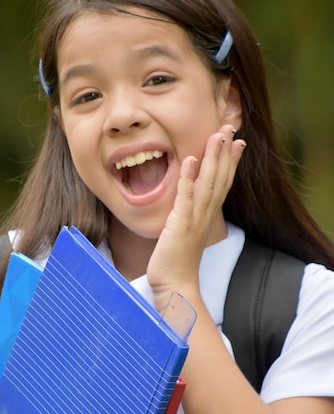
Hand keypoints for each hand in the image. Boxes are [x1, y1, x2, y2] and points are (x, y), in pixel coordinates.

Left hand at [147, 124, 245, 310]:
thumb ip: (188, 217)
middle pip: (220, 178)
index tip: (237, 142)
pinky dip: (188, 177)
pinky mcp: (180, 224)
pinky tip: (191, 159)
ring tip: (217, 135)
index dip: (231, 162)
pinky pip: (185, 196)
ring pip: (208, 182)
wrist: (174, 285)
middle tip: (230, 127)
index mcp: (207, 216)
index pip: (223, 183)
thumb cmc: (176, 262)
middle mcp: (205, 215)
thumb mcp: (185, 234)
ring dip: (213, 158)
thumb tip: (187, 204)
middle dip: (225, 152)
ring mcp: (194, 219)